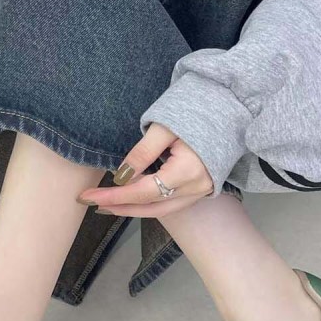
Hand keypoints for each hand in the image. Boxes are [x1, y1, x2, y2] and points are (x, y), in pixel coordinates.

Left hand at [77, 123, 212, 216]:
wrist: (232, 110)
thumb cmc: (198, 111)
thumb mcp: (164, 127)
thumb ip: (142, 153)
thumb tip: (120, 176)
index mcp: (187, 171)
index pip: (142, 191)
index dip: (114, 195)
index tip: (88, 196)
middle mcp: (196, 187)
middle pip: (150, 206)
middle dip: (118, 205)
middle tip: (90, 201)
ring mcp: (201, 191)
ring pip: (161, 209)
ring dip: (132, 208)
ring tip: (106, 204)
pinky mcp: (202, 189)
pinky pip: (171, 203)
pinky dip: (149, 203)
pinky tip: (132, 199)